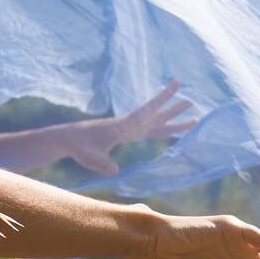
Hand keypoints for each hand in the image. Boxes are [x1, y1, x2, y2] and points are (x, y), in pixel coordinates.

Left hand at [62, 79, 196, 176]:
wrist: (67, 139)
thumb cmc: (78, 148)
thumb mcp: (89, 158)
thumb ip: (102, 163)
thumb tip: (115, 171)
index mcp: (122, 126)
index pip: (146, 112)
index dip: (161, 100)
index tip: (175, 87)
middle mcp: (128, 125)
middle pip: (155, 116)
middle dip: (173, 110)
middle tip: (192, 101)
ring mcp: (127, 129)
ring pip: (154, 123)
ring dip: (171, 120)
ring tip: (191, 117)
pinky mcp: (124, 134)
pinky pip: (146, 130)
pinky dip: (159, 129)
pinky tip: (166, 129)